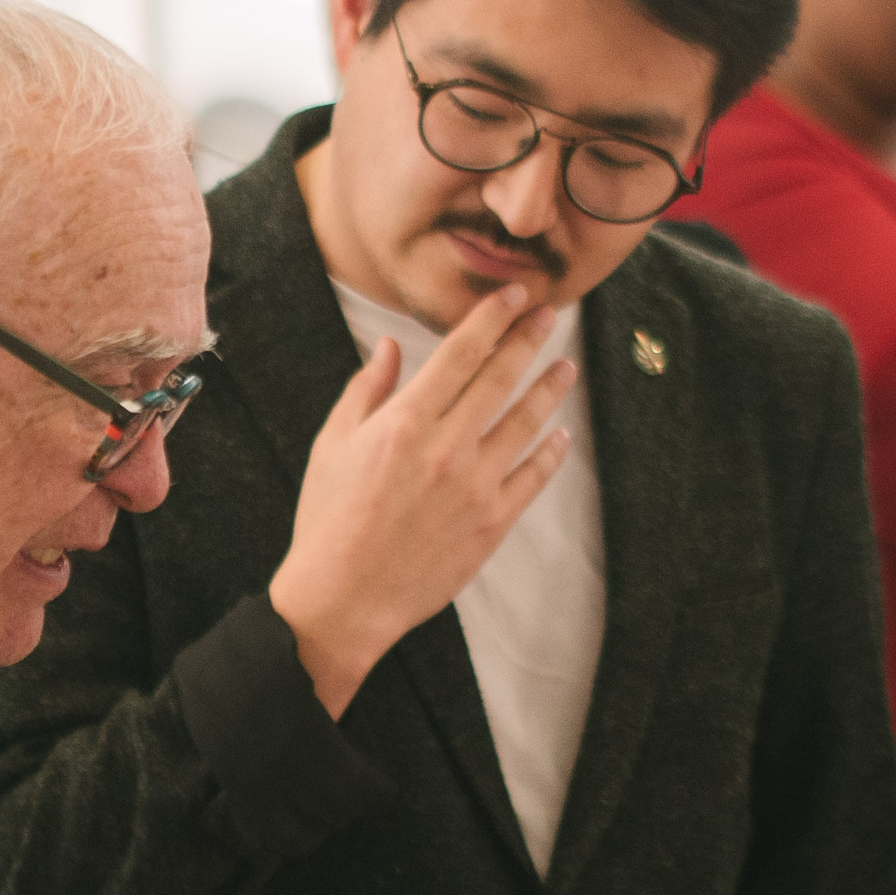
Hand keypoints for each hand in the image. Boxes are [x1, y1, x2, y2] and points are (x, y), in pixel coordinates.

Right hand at [269, 284, 576, 715]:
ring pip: (525, 424)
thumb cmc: (330, 518)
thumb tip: (390, 347)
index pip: (460, 354)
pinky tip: (560, 435)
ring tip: (566, 368)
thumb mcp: (333, 444)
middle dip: (529, 341)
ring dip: (549, 391)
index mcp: (405, 422)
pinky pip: (532, 478)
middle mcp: (446, 447)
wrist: (345, 597)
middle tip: (551, 316)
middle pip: (500, 380)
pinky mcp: (492, 522)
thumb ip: (367, 390)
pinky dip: (550, 453)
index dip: (492, 319)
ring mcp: (475, 486)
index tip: (515, 297)